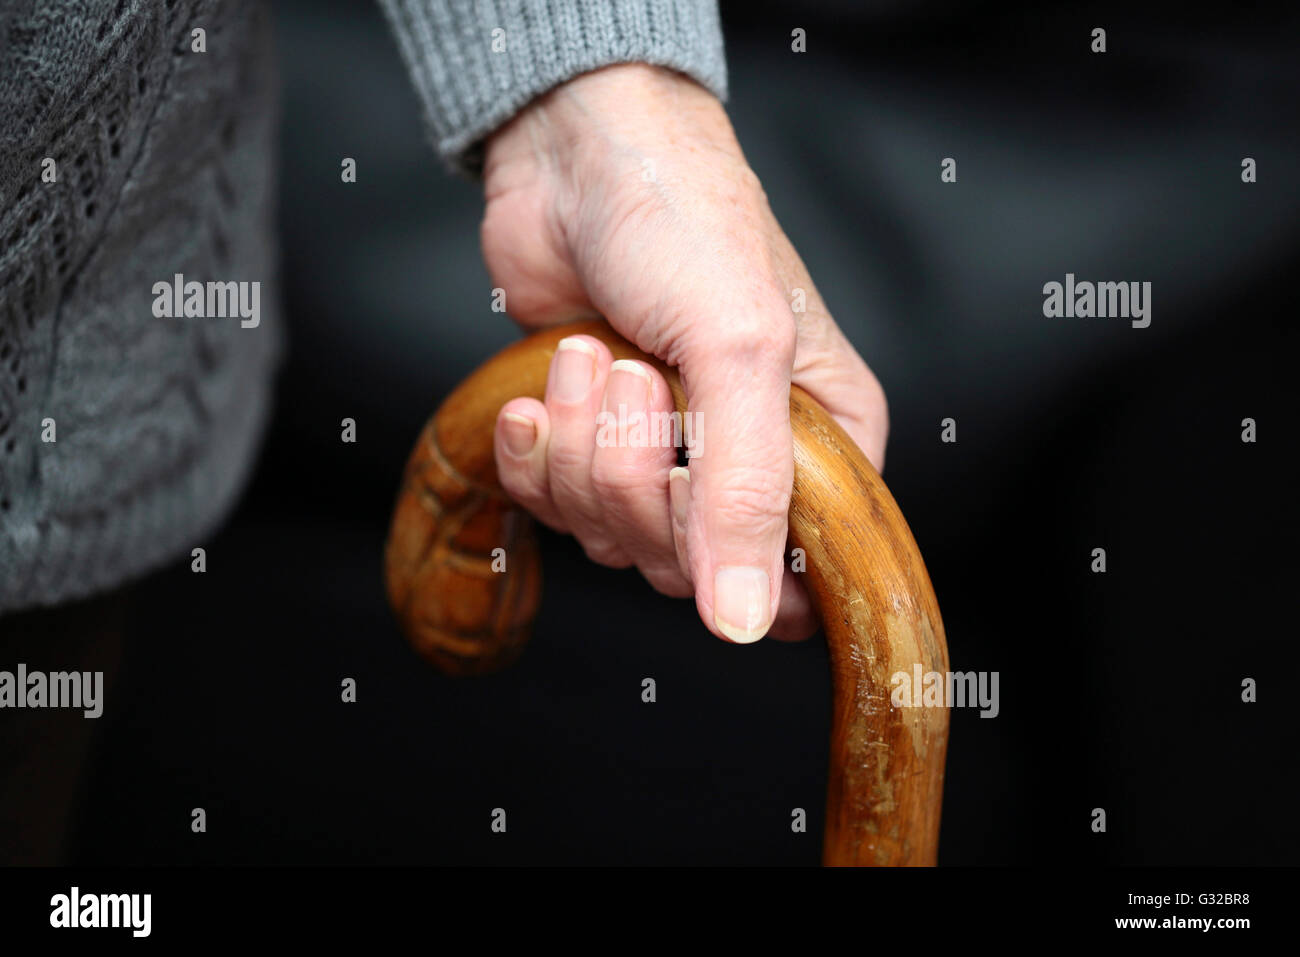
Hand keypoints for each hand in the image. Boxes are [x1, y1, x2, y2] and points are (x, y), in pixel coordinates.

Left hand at [481, 64, 886, 642]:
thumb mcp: (740, 349)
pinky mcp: (586, 442)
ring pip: (611, 539)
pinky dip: (535, 451)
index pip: (800, 579)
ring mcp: (660, 454)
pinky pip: (553, 505)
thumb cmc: (684, 220)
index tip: (693, 499)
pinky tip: (543, 389)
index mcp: (824, 441)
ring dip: (581, 448)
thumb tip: (745, 620)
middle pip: (685, 566)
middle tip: (637, 379)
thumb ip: (747, 491)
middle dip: (634, 477)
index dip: (741, 567)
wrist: (576, 154)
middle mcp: (744, 460)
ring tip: (591, 355)